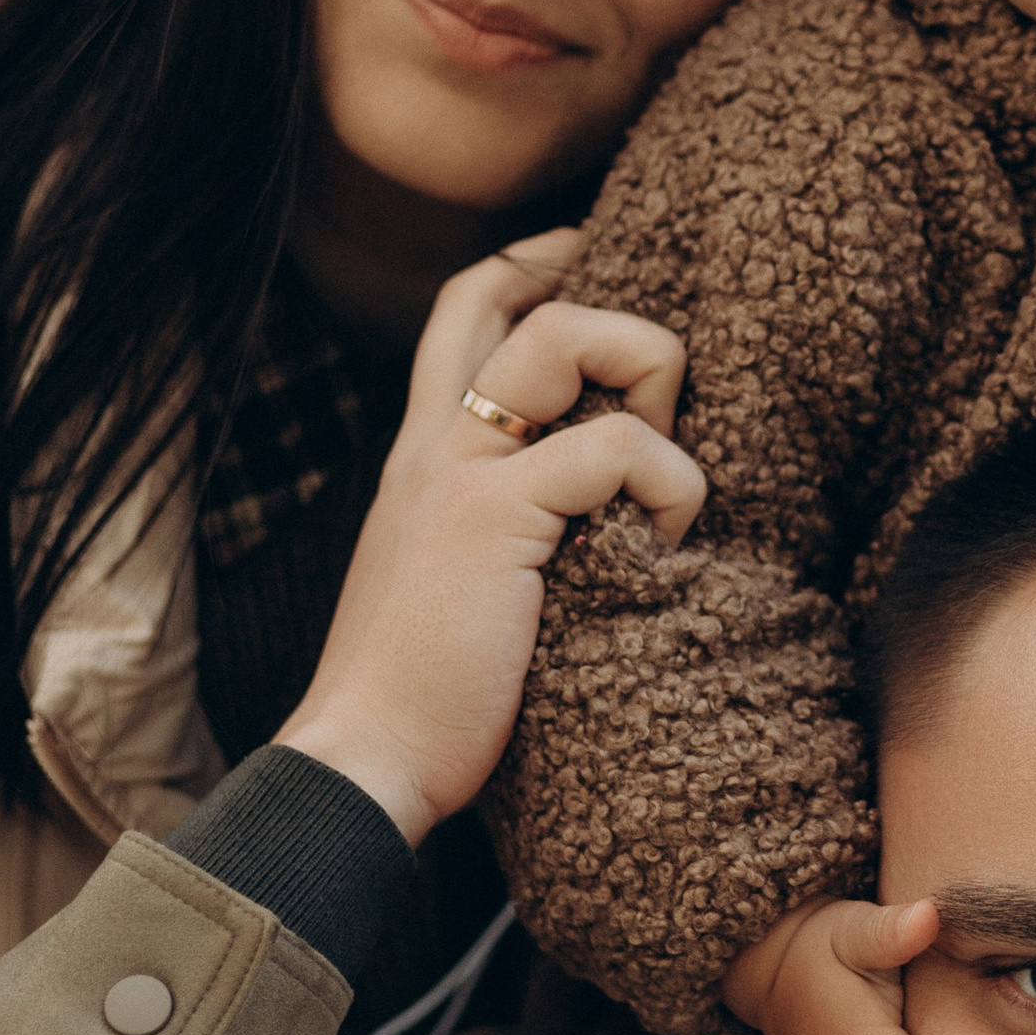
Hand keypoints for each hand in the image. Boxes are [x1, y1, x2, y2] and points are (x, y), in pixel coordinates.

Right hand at [279, 229, 705, 844]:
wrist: (363, 763)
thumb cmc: (426, 699)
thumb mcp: (466, 585)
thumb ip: (514, 529)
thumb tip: (610, 511)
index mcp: (427, 456)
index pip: (469, 310)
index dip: (542, 271)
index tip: (611, 299)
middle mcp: (436, 443)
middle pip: (512, 295)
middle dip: (612, 315)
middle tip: (662, 398)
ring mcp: (460, 470)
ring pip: (567, 335)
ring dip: (649, 379)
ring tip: (662, 485)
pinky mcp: (495, 516)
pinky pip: (620, 447)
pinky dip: (673, 487)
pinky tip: (662, 551)